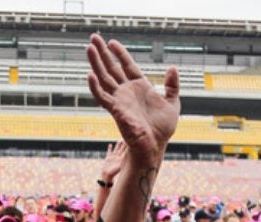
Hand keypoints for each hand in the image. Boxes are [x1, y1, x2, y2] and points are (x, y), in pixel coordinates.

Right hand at [85, 34, 178, 168]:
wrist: (156, 145)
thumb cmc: (163, 128)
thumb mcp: (172, 102)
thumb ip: (172, 85)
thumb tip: (172, 68)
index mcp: (140, 87)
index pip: (127, 65)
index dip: (120, 53)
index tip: (112, 42)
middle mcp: (127, 91)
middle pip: (111, 67)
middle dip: (102, 53)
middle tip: (93, 37)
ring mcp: (120, 100)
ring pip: (104, 78)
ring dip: (95, 63)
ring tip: (88, 48)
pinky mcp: (116, 110)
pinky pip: (102, 97)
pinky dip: (95, 87)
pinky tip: (89, 75)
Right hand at [100, 141, 127, 182]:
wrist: (107, 176)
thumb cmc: (113, 173)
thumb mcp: (119, 167)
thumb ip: (123, 163)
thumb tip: (128, 161)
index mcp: (121, 159)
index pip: (126, 151)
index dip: (128, 147)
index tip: (131, 142)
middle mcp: (118, 157)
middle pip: (122, 149)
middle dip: (124, 144)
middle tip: (126, 138)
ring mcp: (113, 157)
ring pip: (116, 149)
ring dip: (118, 145)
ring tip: (120, 140)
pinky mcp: (108, 158)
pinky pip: (109, 152)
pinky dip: (109, 148)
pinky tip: (110, 144)